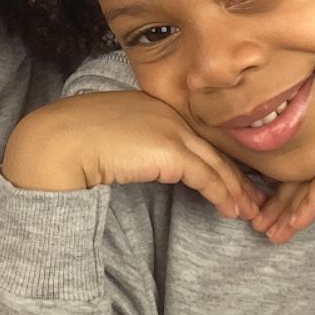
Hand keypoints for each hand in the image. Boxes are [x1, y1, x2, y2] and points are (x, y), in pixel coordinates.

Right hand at [2, 91, 264, 220]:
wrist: (59, 143)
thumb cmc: (72, 141)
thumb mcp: (110, 135)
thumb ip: (133, 142)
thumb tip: (138, 159)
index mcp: (153, 104)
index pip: (196, 133)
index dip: (217, 157)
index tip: (232, 177)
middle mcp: (168, 112)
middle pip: (213, 146)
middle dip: (237, 174)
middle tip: (255, 196)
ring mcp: (171, 129)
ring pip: (217, 162)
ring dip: (237, 190)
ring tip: (250, 211)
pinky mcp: (171, 151)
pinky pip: (207, 177)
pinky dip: (223, 195)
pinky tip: (231, 210)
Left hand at [253, 52, 314, 243]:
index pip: (313, 164)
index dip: (294, 188)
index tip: (278, 209)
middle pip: (299, 172)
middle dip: (278, 202)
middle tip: (258, 224)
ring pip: (304, 181)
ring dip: (284, 210)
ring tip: (266, 231)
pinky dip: (306, 207)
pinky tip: (290, 223)